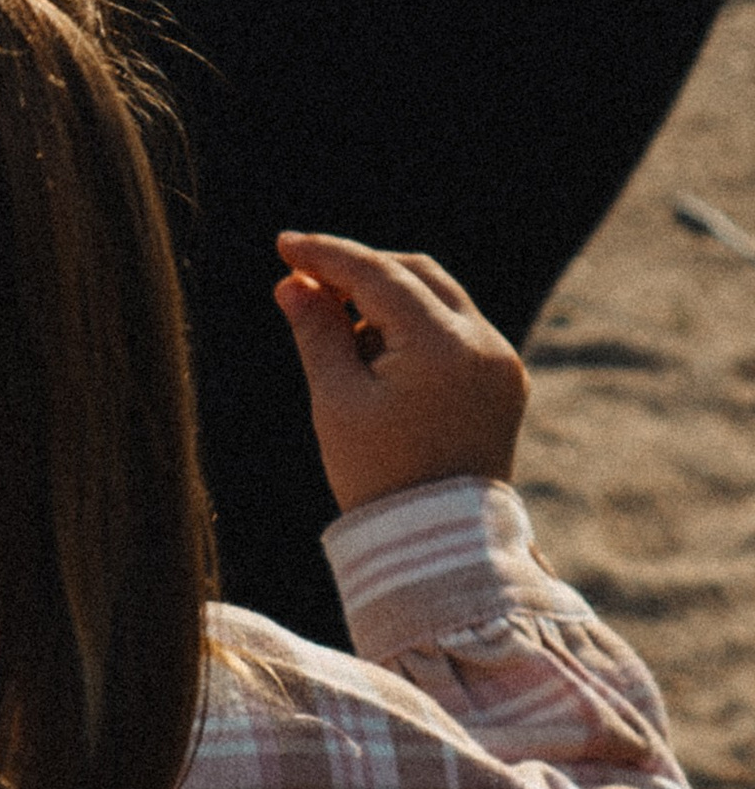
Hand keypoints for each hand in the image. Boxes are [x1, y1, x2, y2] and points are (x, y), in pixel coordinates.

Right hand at [274, 232, 527, 514]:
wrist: (437, 544)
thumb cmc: (377, 476)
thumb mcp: (336, 400)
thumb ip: (316, 331)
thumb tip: (293, 283)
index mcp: (444, 346)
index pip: (379, 274)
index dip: (327, 255)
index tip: (284, 244)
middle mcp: (485, 343)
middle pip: (416, 275)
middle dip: (359, 272)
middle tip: (304, 282)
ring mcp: (502, 362)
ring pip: (438, 299)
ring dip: (385, 300)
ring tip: (336, 334)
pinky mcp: (504, 382)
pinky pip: (456, 332)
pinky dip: (414, 328)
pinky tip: (375, 356)